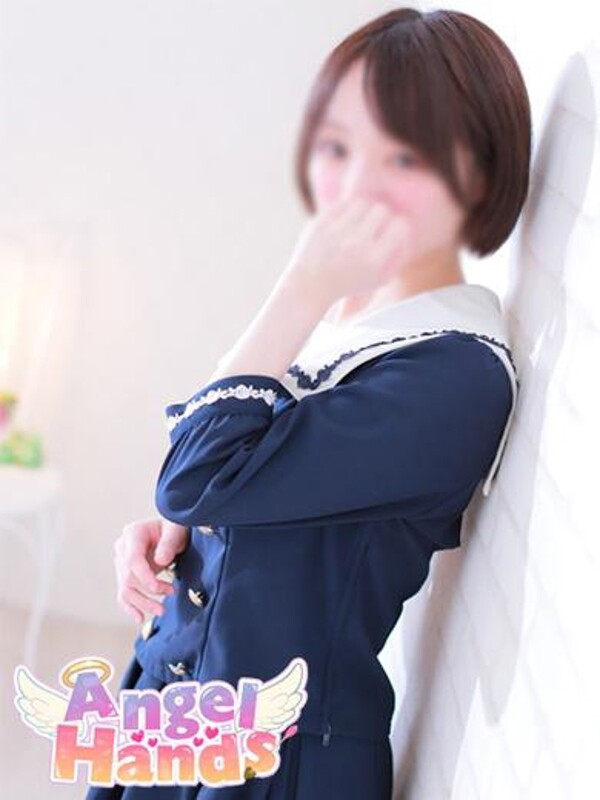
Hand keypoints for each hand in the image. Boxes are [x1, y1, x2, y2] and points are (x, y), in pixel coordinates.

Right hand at [114, 516, 189, 622]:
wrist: (171, 531)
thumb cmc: (174, 527)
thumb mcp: (176, 530)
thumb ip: (168, 544)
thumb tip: (160, 561)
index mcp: (133, 533)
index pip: (132, 560)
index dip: (144, 577)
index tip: (159, 588)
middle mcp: (123, 547)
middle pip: (128, 577)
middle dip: (149, 591)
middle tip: (171, 593)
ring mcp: (122, 561)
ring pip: (125, 588)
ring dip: (142, 603)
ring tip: (161, 611)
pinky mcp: (125, 574)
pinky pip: (124, 593)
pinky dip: (130, 607)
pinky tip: (140, 618)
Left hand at [286, 197, 412, 302]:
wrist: (310, 286)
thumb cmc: (350, 282)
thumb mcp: (380, 278)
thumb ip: (398, 254)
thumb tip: (405, 224)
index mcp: (374, 260)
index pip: (400, 225)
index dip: (398, 227)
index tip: (391, 233)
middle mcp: (356, 246)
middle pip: (381, 210)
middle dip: (380, 218)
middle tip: (373, 228)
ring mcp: (336, 234)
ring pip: (362, 202)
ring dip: (364, 211)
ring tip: (359, 222)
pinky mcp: (320, 224)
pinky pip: (342, 203)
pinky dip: (346, 210)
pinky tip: (345, 221)